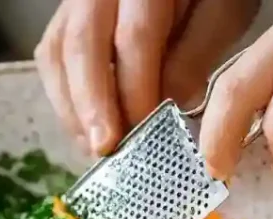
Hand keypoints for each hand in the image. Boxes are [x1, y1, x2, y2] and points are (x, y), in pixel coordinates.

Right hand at [35, 0, 259, 155]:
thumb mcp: (221, 16)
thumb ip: (194, 58)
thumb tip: (165, 110)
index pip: (134, 38)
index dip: (136, 90)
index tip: (145, 133)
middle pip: (81, 44)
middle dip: (91, 104)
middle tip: (104, 149)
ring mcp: (77, 1)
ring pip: (56, 52)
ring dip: (71, 106)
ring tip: (93, 146)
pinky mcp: (66, 19)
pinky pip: (51, 56)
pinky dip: (63, 97)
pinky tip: (84, 128)